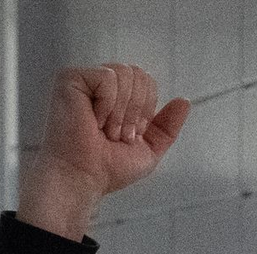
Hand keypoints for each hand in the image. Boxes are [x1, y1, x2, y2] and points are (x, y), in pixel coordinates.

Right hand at [18, 64, 189, 240]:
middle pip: (139, 75)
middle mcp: (102, 85)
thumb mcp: (150, 148)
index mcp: (119, 98)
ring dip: (122, 113)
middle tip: (119, 134)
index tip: (132, 134)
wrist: (87, 175)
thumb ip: (168, 125)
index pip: (147, 83)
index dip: (146, 111)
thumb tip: (185, 101)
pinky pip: (108, 77)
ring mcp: (86, 79)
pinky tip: (94, 120)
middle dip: (136, 111)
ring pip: (125, 74)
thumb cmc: (110, 166)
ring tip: (106, 130)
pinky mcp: (71, 77)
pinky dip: (108, 105)